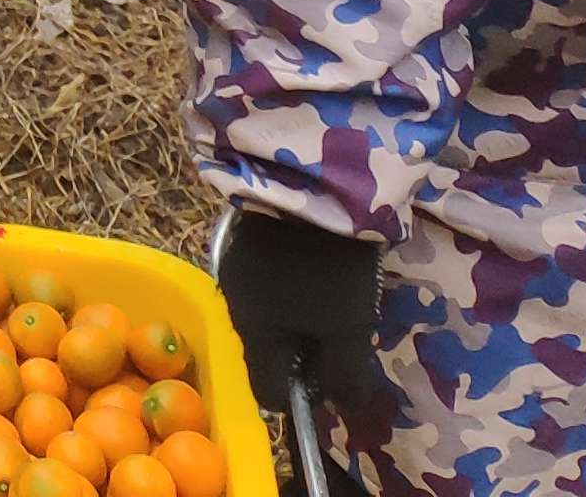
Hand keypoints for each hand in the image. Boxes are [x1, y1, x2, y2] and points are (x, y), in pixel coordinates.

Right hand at [214, 209, 388, 425]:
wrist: (309, 180)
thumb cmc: (330, 264)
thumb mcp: (350, 327)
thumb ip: (347, 376)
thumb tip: (343, 406)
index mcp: (255, 334)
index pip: (270, 394)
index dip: (304, 397)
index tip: (333, 376)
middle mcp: (235, 306)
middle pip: (269, 353)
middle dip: (304, 354)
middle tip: (342, 332)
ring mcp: (235, 269)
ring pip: (268, 317)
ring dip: (297, 319)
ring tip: (333, 295)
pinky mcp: (245, 241)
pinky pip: (266, 285)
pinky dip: (290, 288)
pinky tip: (316, 266)